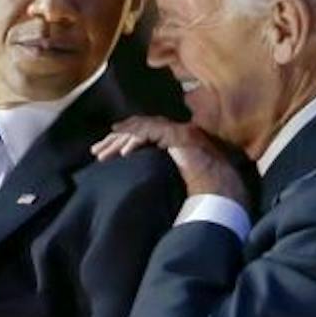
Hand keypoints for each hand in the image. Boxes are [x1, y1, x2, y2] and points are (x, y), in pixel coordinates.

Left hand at [92, 116, 249, 204]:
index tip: (105, 148)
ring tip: (103, 155)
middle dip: (113, 139)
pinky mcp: (180, 135)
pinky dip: (136, 141)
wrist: (220, 188)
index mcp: (171, 138)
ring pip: (141, 129)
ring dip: (119, 142)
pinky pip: (152, 133)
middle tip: (95, 151)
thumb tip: (134, 177)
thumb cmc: (199, 187)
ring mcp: (178, 131)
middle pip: (137, 128)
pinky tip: (123, 153)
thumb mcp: (168, 176)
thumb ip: (154, 170)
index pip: (142, 132)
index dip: (122, 138)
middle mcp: (174, 130)